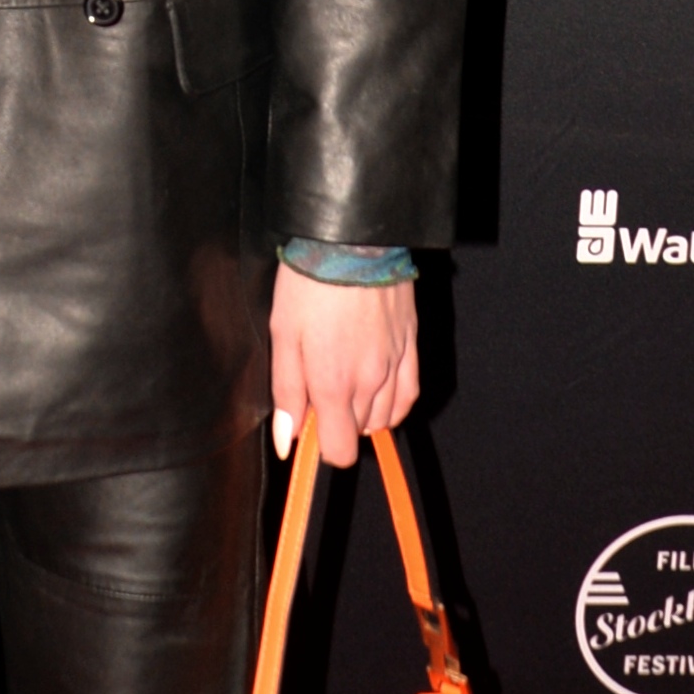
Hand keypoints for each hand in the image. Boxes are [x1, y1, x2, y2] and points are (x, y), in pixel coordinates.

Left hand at [268, 267, 418, 468]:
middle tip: (318, 384)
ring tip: (343, 377)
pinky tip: (376, 387)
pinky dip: (392, 402)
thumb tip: (287, 442)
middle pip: (358, 433)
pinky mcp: (410, 348)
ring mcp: (395, 366)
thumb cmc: (310, 286)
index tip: (307, 422)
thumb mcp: (283, 336)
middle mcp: (370, 383)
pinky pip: (407, 395)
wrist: (354, 242)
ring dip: (363, 410)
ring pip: (383, 417)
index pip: (340, 451)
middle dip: (337, 420)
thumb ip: (287, 393)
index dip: (321, 444)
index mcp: (334, 384)